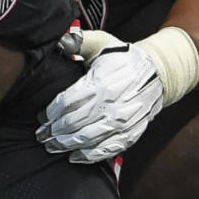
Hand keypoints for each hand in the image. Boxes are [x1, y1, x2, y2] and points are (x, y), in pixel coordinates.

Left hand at [37, 29, 163, 162]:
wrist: (158, 73)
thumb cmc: (123, 58)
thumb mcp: (102, 43)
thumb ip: (78, 41)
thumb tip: (59, 40)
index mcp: (100, 83)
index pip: (66, 103)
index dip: (50, 113)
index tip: (39, 117)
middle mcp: (110, 105)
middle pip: (73, 123)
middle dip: (53, 132)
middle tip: (40, 135)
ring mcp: (122, 121)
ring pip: (88, 139)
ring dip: (66, 145)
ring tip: (51, 147)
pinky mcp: (132, 132)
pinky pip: (109, 149)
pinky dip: (90, 156)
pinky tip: (75, 157)